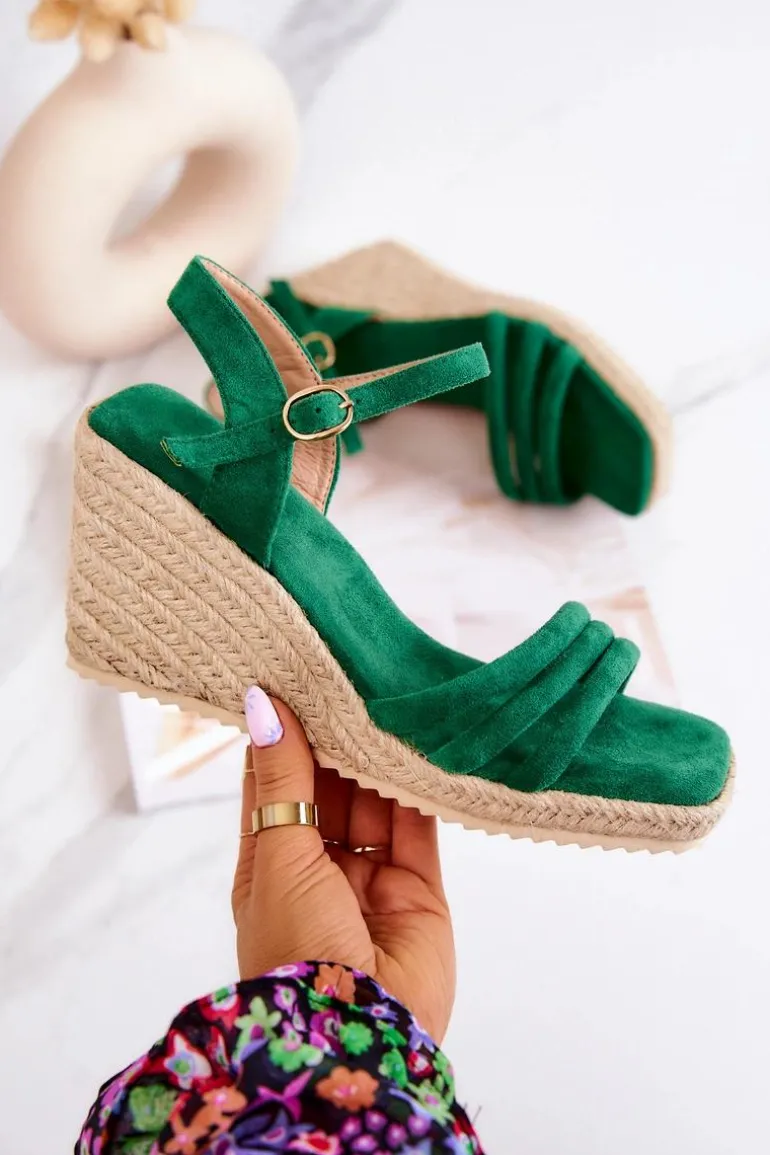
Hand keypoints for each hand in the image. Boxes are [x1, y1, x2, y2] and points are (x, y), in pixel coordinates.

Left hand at [232, 688, 455, 1042]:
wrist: (357, 1037)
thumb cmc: (295, 950)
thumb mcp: (278, 856)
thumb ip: (282, 779)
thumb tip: (263, 705)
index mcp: (269, 864)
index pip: (273, 785)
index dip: (281, 736)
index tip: (290, 680)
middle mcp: (318, 867)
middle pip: (327, 789)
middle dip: (334, 741)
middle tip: (346, 679)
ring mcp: (370, 878)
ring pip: (373, 802)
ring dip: (377, 758)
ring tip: (384, 699)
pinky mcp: (419, 888)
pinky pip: (418, 826)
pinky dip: (419, 787)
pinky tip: (419, 743)